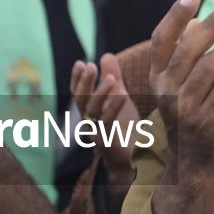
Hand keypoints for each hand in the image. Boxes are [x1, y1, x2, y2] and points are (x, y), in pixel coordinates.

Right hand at [71, 54, 139, 180]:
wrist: (135, 158)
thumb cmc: (125, 127)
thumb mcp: (119, 97)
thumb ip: (112, 77)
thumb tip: (105, 55)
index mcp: (90, 111)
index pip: (78, 93)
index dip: (77, 79)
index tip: (80, 62)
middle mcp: (90, 122)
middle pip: (81, 101)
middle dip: (84, 83)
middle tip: (90, 66)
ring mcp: (98, 133)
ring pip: (92, 112)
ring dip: (100, 93)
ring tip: (111, 78)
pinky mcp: (109, 142)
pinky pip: (108, 123)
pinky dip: (113, 107)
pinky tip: (122, 94)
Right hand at [150, 0, 213, 179]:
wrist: (196, 171)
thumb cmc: (195, 121)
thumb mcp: (182, 90)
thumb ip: (187, 59)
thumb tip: (196, 22)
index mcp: (159, 79)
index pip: (161, 40)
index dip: (174, 15)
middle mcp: (168, 91)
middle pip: (188, 48)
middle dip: (211, 25)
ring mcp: (187, 107)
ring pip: (211, 66)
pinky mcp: (209, 120)